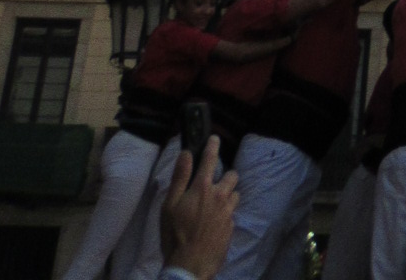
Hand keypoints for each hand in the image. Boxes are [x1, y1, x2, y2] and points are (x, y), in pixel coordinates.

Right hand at [160, 136, 237, 279]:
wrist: (189, 266)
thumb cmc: (175, 235)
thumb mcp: (170, 205)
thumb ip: (180, 178)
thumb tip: (186, 153)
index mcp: (203, 188)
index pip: (210, 159)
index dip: (212, 146)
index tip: (214, 139)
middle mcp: (220, 196)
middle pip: (232, 175)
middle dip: (225, 175)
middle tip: (214, 183)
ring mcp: (228, 212)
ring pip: (235, 194)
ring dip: (228, 194)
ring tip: (216, 204)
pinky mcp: (231, 228)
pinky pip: (232, 214)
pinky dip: (225, 213)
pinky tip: (214, 223)